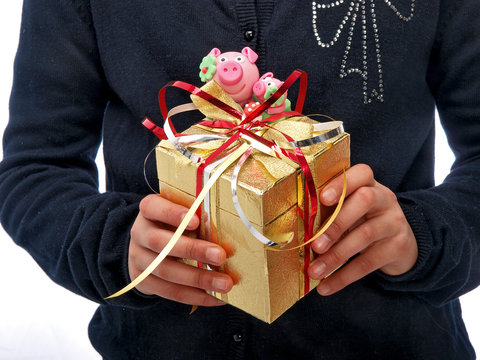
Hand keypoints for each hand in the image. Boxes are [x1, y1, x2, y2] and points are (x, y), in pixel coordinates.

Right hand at [129, 194, 232, 305]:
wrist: (146, 246)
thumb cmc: (173, 224)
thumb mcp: (182, 215)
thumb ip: (198, 222)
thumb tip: (221, 239)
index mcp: (148, 210)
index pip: (153, 207)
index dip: (172, 213)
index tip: (196, 220)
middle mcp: (139, 233)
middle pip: (161, 242)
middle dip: (193, 250)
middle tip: (220, 256)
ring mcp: (138, 259)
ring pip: (166, 270)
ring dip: (199, 278)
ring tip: (225, 283)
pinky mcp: (143, 282)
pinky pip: (170, 292)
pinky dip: (195, 296)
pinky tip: (216, 298)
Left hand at [308, 164, 417, 295]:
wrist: (402, 242)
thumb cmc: (363, 219)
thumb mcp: (351, 208)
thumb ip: (331, 210)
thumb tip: (297, 228)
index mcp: (369, 183)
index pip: (361, 173)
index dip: (341, 184)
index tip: (322, 198)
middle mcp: (385, 199)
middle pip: (364, 201)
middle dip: (336, 223)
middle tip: (315, 245)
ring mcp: (394, 222)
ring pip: (364, 235)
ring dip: (335, 256)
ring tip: (314, 271)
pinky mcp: (397, 247)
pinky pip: (368, 263)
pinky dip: (344, 276)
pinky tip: (326, 287)